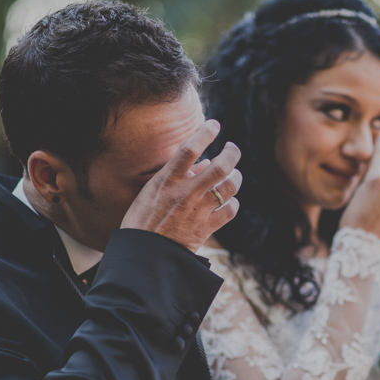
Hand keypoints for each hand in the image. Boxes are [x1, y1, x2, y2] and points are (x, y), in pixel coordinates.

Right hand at [121, 120, 241, 252]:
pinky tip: (229, 201)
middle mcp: (185, 193)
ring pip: (230, 187)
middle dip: (232, 153)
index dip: (205, 132)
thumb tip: (204, 163)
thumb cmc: (143, 219)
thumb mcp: (152, 191)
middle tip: (232, 148)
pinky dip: (234, 203)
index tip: (214, 125)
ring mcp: (198, 210)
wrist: (143, 254)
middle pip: (220, 166)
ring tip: (234, 174)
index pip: (189, 149)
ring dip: (236, 177)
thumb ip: (177, 175)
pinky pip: (230, 210)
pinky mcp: (206, 228)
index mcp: (167, 181)